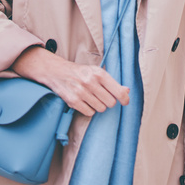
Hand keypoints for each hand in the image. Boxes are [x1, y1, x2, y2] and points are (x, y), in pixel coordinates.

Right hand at [11, 46, 129, 116]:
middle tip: (101, 96)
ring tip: (91, 97)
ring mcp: (81, 92)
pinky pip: (89, 113)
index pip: (118, 92)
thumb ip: (112, 82)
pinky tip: (84, 102)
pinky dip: (89, 109)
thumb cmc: (80, 72)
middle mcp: (90, 82)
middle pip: (110, 103)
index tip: (125, 102)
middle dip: (108, 101)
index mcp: (99, 73)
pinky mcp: (73, 101)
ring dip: (98, 105)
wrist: (57, 71)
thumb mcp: (96, 72)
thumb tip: (127, 91)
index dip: (124, 99)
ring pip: (100, 109)